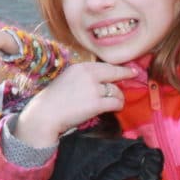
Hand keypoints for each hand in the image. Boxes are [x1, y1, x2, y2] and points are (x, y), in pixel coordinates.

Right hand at [13, 60, 134, 149]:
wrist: (46, 113)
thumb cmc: (55, 99)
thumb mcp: (68, 78)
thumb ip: (85, 76)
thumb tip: (104, 79)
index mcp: (81, 67)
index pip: (105, 65)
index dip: (119, 68)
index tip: (130, 69)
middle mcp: (88, 74)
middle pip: (115, 73)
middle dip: (126, 76)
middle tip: (134, 78)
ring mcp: (93, 89)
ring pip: (116, 90)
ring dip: (119, 96)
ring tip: (116, 101)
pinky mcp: (96, 104)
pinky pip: (115, 103)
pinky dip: (118, 106)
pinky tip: (115, 108)